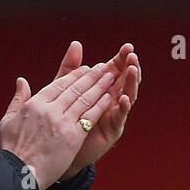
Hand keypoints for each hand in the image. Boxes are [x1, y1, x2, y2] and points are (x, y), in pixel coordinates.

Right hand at [0, 62, 117, 189]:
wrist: (19, 172)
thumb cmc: (12, 149)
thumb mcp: (8, 119)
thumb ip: (18, 98)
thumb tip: (21, 81)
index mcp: (34, 104)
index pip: (59, 84)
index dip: (74, 75)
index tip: (85, 69)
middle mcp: (50, 110)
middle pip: (74, 88)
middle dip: (91, 76)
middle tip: (103, 67)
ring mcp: (62, 123)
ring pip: (85, 99)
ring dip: (99, 86)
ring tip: (110, 77)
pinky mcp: (73, 137)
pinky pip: (90, 117)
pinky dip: (100, 105)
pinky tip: (109, 98)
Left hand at [54, 41, 140, 179]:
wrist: (57, 146)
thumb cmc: (62, 116)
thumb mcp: (65, 88)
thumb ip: (70, 67)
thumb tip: (76, 43)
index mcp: (102, 87)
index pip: (116, 69)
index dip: (122, 58)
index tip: (127, 46)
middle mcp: (112, 99)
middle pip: (126, 80)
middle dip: (131, 67)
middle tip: (132, 56)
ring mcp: (114, 114)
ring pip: (128, 96)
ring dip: (131, 83)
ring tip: (132, 70)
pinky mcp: (112, 129)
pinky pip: (119, 117)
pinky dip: (123, 107)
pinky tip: (123, 99)